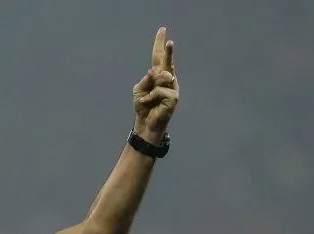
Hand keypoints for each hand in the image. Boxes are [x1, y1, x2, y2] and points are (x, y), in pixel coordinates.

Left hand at [132, 27, 178, 143]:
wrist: (146, 122)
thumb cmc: (144, 105)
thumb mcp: (139, 90)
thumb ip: (146, 78)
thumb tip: (156, 70)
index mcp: (158, 75)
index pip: (159, 57)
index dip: (159, 44)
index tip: (162, 30)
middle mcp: (168, 78)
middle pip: (166, 62)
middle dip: (168, 51)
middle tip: (169, 42)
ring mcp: (172, 87)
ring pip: (161, 77)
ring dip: (151, 87)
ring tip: (149, 98)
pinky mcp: (174, 97)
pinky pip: (159, 90)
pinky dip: (151, 96)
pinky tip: (151, 103)